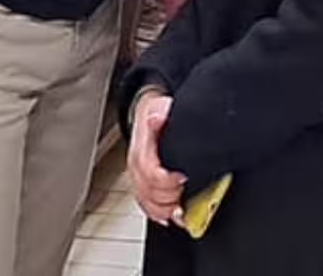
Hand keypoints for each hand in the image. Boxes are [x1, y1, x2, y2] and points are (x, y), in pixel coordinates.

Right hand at [126, 91, 185, 223]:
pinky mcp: (141, 185)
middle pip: (148, 191)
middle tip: (186, 192)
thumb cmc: (159, 113)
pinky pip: (145, 206)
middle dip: (169, 197)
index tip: (184, 177)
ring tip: (181, 209)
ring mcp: (137, 176)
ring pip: (145, 201)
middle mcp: (136, 164)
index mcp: (142, 147)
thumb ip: (162, 111)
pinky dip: (159, 214)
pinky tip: (171, 215)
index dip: (167, 181)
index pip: (149, 172)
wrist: (148, 113)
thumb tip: (157, 117)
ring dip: (164, 209)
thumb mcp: (162, 106)